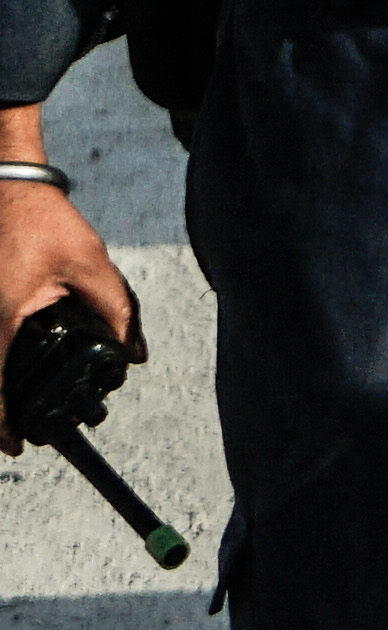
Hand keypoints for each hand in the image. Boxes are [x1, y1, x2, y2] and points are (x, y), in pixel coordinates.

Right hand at [0, 142, 129, 440]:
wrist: (5, 183)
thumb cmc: (40, 219)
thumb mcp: (88, 263)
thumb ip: (114, 307)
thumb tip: (132, 351)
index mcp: (0, 320)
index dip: (1, 425)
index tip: (16, 446)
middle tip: (20, 431)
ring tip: (14, 408)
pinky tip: (9, 368)